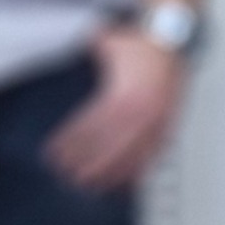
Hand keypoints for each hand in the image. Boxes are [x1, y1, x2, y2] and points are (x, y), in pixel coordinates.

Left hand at [43, 30, 185, 192]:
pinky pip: (155, 152)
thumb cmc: (137, 41)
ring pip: (136, 152)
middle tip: (71, 178)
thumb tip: (52, 53)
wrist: (171, 38)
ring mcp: (160, 118)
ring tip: (94, 187)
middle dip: (92, 163)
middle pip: (115, 144)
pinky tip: (127, 181)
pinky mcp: (169, 123)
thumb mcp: (105, 43)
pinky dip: (140, 168)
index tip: (55, 153)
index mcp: (128, 91)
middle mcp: (146, 108)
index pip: (95, 123)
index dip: (74, 140)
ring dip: (114, 172)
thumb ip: (83, 59)